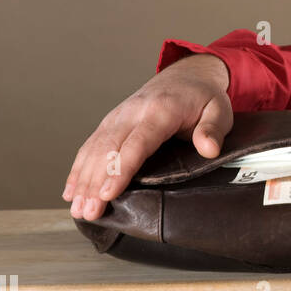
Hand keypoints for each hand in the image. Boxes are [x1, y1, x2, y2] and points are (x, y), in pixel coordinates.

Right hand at [63, 54, 232, 220]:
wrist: (186, 77)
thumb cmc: (203, 98)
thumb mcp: (218, 111)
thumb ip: (212, 130)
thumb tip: (209, 149)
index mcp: (160, 111)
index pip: (137, 143)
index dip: (121, 169)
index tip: (108, 193)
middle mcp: (132, 113)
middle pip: (108, 149)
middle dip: (95, 183)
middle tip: (89, 212)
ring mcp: (118, 117)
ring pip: (94, 149)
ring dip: (83, 180)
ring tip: (79, 209)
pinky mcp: (111, 123)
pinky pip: (90, 146)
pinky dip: (79, 169)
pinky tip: (72, 191)